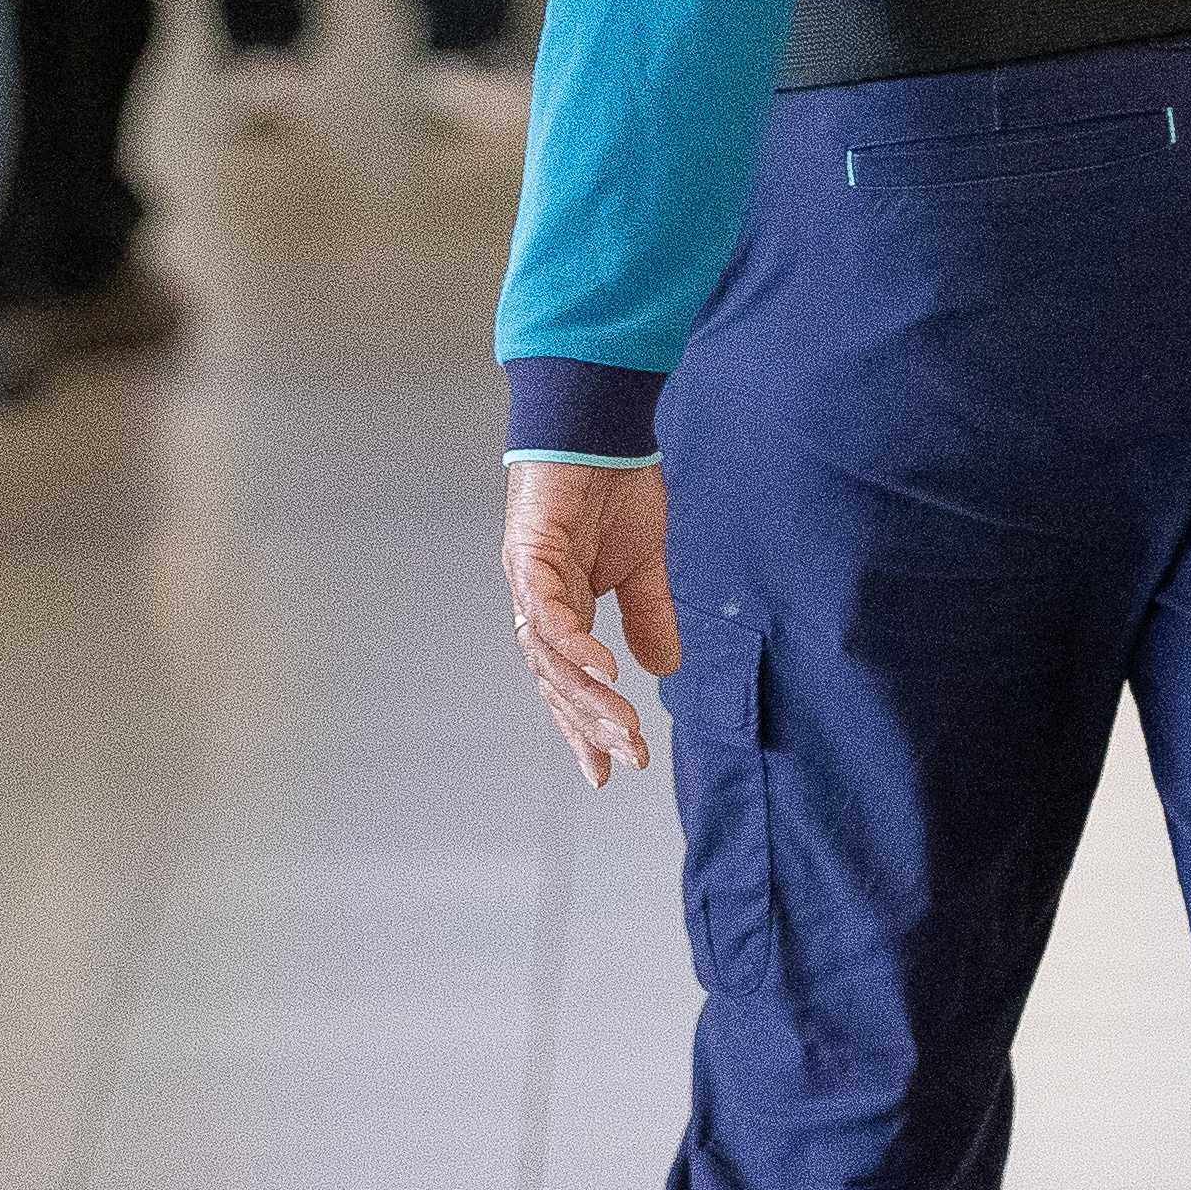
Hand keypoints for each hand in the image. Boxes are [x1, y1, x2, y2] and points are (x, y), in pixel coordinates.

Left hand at [501, 458, 678, 787]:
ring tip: (621, 724)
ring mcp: (529, 575)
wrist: (600, 418)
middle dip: (589, 723)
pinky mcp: (530, 548)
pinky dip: (573, 641)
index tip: (608, 770)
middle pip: (554, 678)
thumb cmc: (616, 482)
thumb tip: (661, 670)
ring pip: (548, 653)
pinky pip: (546, 606)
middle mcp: (537, 597)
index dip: (584, 727)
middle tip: (625, 755)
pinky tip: (603, 668)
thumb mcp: (645, 564)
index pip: (567, 680)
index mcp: (561, 604)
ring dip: (586, 693)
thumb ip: (648, 615)